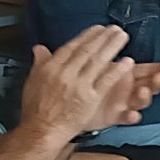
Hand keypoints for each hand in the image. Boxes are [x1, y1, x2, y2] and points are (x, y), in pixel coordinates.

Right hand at [23, 26, 151, 137]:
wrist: (41, 131)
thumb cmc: (36, 110)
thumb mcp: (32, 82)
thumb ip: (40, 63)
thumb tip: (40, 48)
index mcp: (50, 68)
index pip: (71, 47)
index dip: (87, 36)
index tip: (98, 28)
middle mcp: (65, 74)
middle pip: (87, 51)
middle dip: (103, 37)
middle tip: (115, 28)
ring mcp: (78, 86)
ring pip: (98, 62)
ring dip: (112, 47)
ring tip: (122, 37)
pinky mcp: (90, 99)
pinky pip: (106, 81)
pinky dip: (117, 70)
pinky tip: (127, 61)